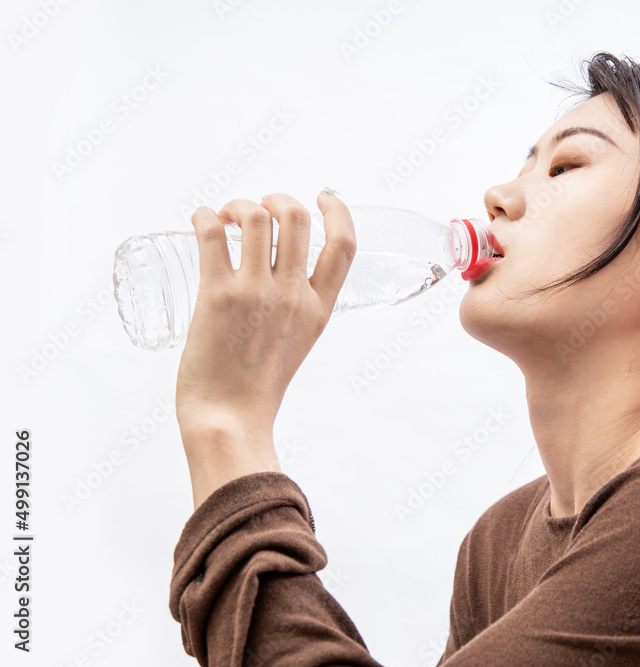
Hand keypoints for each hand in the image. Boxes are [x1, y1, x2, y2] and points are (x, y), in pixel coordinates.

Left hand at [175, 190, 355, 507]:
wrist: (229, 420)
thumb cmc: (256, 388)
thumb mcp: (298, 342)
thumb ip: (297, 308)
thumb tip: (278, 277)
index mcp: (319, 308)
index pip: (344, 245)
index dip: (338, 210)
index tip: (323, 197)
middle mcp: (292, 295)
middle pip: (295, 217)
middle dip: (276, 198)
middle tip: (259, 209)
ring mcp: (254, 294)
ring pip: (255, 217)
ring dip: (238, 204)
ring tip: (226, 217)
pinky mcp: (216, 296)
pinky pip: (212, 233)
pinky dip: (204, 215)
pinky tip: (200, 219)